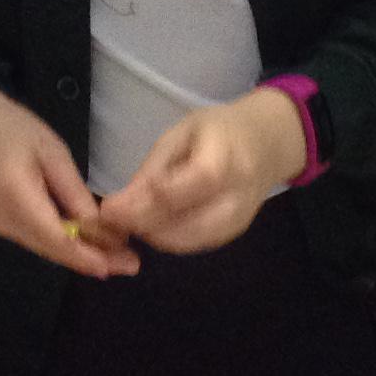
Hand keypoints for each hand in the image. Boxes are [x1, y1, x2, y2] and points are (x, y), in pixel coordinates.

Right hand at [0, 88, 136, 278]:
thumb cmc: (17, 131)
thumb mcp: (54, 153)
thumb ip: (73, 192)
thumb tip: (99, 227)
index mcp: (15, 194)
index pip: (53, 236)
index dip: (83, 255)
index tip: (112, 267)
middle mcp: (4, 218)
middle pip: (51, 249)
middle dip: (90, 260)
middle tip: (131, 264)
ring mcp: (0, 225)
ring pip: (46, 248)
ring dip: (80, 255)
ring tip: (119, 258)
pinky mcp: (3, 225)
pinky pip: (38, 240)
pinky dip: (65, 245)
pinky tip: (91, 245)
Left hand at [88, 87, 302, 254]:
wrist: (265, 144)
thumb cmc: (218, 130)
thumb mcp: (180, 135)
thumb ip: (152, 172)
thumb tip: (117, 208)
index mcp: (225, 157)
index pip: (184, 190)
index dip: (145, 203)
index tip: (109, 207)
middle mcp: (237, 195)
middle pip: (185, 225)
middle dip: (142, 225)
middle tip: (112, 217)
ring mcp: (238, 219)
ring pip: (186, 242)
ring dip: (151, 235)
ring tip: (129, 219)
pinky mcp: (233, 234)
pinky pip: (194, 244)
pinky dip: (167, 239)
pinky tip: (151, 224)